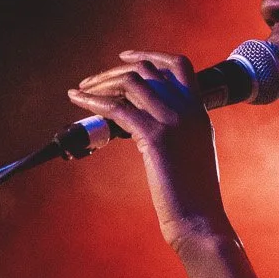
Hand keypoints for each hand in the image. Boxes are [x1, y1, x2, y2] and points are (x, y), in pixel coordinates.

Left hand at [68, 50, 227, 247]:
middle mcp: (189, 110)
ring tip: (80, 91)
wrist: (201, 220)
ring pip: (131, 83)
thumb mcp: (192, 153)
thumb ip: (178, 131)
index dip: (150, 57)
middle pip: (147, 72)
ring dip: (101, 83)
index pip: (178, 66)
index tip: (127, 58)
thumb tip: (147, 126)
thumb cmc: (193, 196)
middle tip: (91, 83)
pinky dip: (93, 100)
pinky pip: (118, 109)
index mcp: (200, 112)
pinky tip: (77, 99)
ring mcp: (174, 122)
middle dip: (114, 72)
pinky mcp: (157, 138)